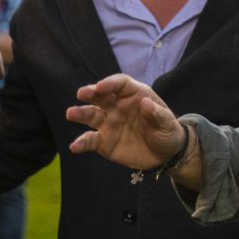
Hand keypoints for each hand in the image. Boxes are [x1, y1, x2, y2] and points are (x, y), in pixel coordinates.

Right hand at [66, 74, 184, 168]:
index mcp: (134, 95)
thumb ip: (157, 113)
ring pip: (91, 115)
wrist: (164, 155)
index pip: (120, 84)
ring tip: (71, 113)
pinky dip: (82, 143)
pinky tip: (75, 147)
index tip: (101, 86)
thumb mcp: (167, 123)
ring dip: (80, 113)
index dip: (110, 83)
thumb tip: (145, 103)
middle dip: (91, 93)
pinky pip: (90, 140)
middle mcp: (118, 106)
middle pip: (101, 96)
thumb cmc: (167, 131)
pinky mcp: (104, 142)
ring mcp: (109, 123)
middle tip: (82, 93)